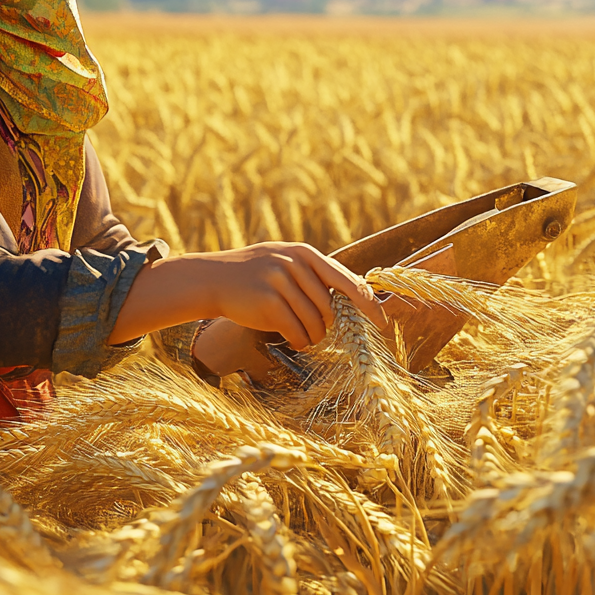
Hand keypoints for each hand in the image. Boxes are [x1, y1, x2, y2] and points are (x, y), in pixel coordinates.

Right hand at [198, 241, 384, 348]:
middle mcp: (294, 264)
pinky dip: (299, 341)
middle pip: (331, 308)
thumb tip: (360, 291)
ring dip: (312, 336)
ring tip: (301, 335)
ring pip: (316, 323)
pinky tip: (292, 339)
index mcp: (305, 253)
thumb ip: (315, 273)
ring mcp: (280, 281)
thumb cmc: (254, 274)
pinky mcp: (268, 302)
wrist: (212, 278)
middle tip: (315, 330)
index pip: (349, 281)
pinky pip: (297, 331)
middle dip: (327, 325)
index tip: (382, 322)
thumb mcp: (284, 260)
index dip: (370, 305)